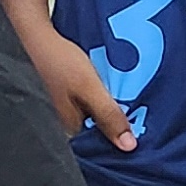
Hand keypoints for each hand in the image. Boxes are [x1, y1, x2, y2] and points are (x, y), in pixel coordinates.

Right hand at [16, 18, 135, 152]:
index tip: (144, 137)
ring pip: (99, 118)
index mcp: (71, 130)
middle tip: (144, 120)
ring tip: (137, 108)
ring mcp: (70, 110)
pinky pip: (95, 105)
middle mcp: (69, 124)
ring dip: (115, 113)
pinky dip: (106, 101)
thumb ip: (108, 116)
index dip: (122, 142)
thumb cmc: (61, 63)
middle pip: (101, 134)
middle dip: (120, 127)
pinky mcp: (73, 97)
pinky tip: (118, 94)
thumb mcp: (90, 89)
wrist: (41, 38)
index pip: (101, 147)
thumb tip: (129, 146)